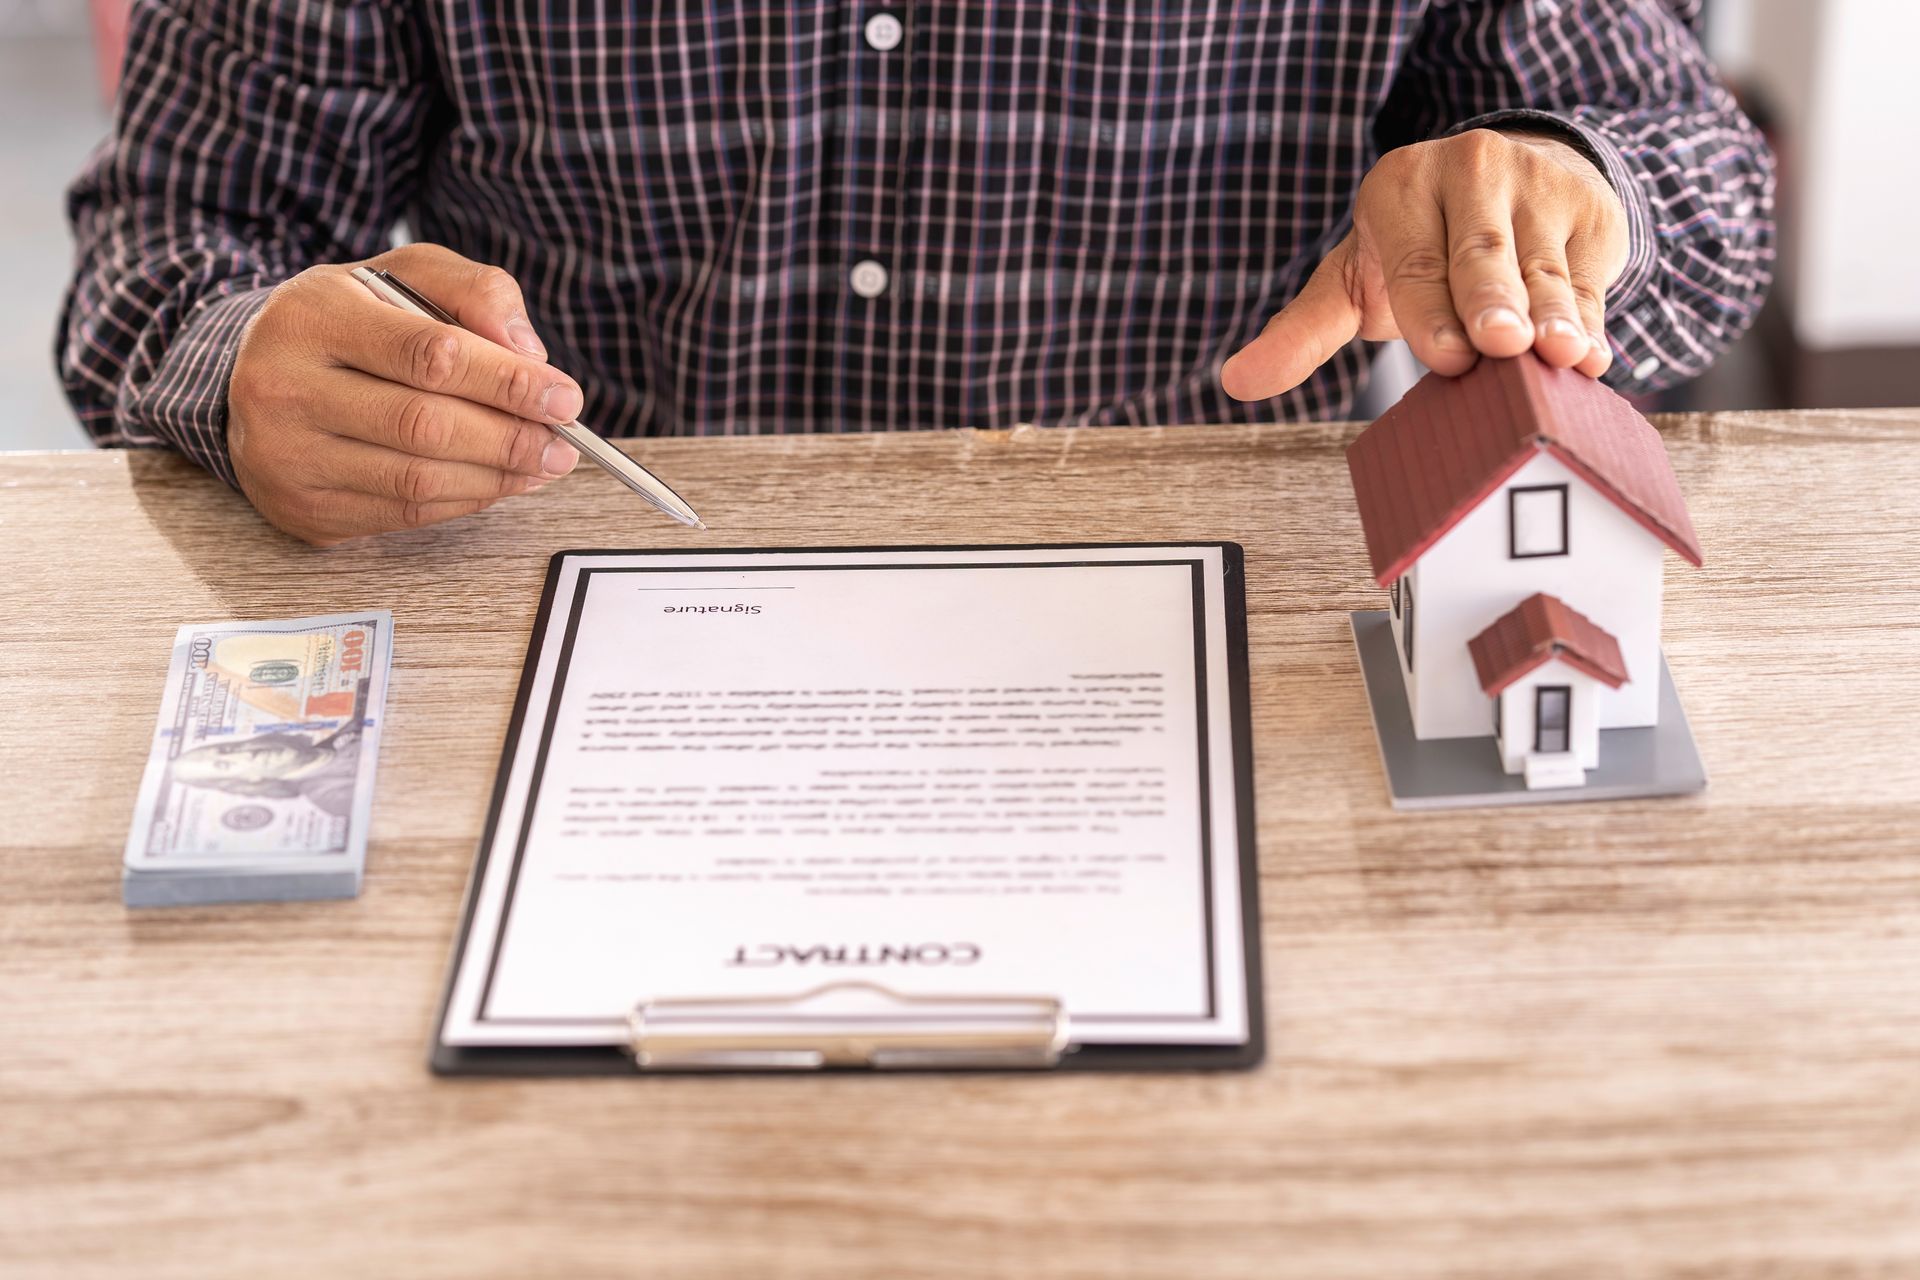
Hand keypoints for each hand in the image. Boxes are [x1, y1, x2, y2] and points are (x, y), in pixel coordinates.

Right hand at [228, 243, 583, 545]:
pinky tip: (498, 483)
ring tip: (541, 465)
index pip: (429, 355)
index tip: (564, 397)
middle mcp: (285, 387)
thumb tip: (530, 353)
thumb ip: (474, 292)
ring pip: (418, 480)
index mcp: (312, 315)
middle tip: (562, 443)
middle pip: (425, 425)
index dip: (508, 381)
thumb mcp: (404, 276)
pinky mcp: (302, 506)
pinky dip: (465, 502)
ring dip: (496, 478)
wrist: (258, 372)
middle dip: (510, 438)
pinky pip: (404, 514)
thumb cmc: (346, 321)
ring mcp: (287, 455)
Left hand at [1221, 128, 1628, 400]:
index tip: (1449, 357)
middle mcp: (1471, 171)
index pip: (1413, 261)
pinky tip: (1588, 357)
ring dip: (1553, 318)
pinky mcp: (1591, 212)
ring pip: (1543, 271)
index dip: (1429, 312)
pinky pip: (1589, 280)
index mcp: (1399, 186)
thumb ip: (1302, 332)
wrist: (1509, 186)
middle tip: (1500, 344)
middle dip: (1489, 303)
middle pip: (1481, 255)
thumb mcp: (1353, 280)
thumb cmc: (1415, 247)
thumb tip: (1236, 381)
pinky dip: (1590, 323)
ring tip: (1559, 355)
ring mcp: (1537, 186)